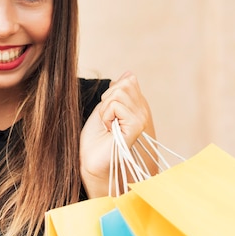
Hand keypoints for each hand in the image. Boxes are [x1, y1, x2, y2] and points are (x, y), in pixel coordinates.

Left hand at [79, 72, 154, 196]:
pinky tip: (109, 130)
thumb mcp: (105, 108)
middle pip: (124, 84)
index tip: (108, 112)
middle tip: (107, 120)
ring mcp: (142, 119)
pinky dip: (106, 115)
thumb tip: (129, 74)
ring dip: (105, 109)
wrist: (91, 161)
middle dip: (107, 99)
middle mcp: (143, 112)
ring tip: (108, 125)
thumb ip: (117, 92)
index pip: (128, 80)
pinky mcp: (136, 127)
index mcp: (138, 107)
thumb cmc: (96, 138)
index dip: (111, 93)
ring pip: (119, 92)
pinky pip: (116, 105)